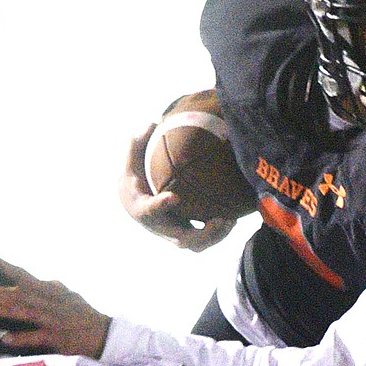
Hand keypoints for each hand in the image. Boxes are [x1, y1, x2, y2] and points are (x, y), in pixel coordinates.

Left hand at [0, 255, 112, 357]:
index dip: (1, 265)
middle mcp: (49, 302)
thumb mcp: (67, 296)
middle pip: (17, 294)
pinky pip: (37, 337)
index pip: (21, 275)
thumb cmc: (84, 316)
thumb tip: (40, 281)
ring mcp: (53, 319)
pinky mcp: (59, 337)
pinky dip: (21, 337)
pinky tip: (5, 338)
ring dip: (6, 309)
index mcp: (49, 290)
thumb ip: (51, 289)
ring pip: (26, 311)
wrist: (106, 334)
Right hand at [119, 125, 237, 252]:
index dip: (161, 206)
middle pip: (181, 239)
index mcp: (142, 209)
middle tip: (217, 220)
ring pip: (196, 244)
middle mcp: (160, 228)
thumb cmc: (134, 181)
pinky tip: (234, 217)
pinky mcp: (186, 235)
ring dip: (215, 237)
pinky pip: (205, 240)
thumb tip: (150, 121)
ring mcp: (174, 235)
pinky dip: (219, 233)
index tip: (173, 197)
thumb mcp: (130, 163)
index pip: (150, 211)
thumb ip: (137, 144)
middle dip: (201, 234)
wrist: (134, 206)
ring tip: (231, 221)